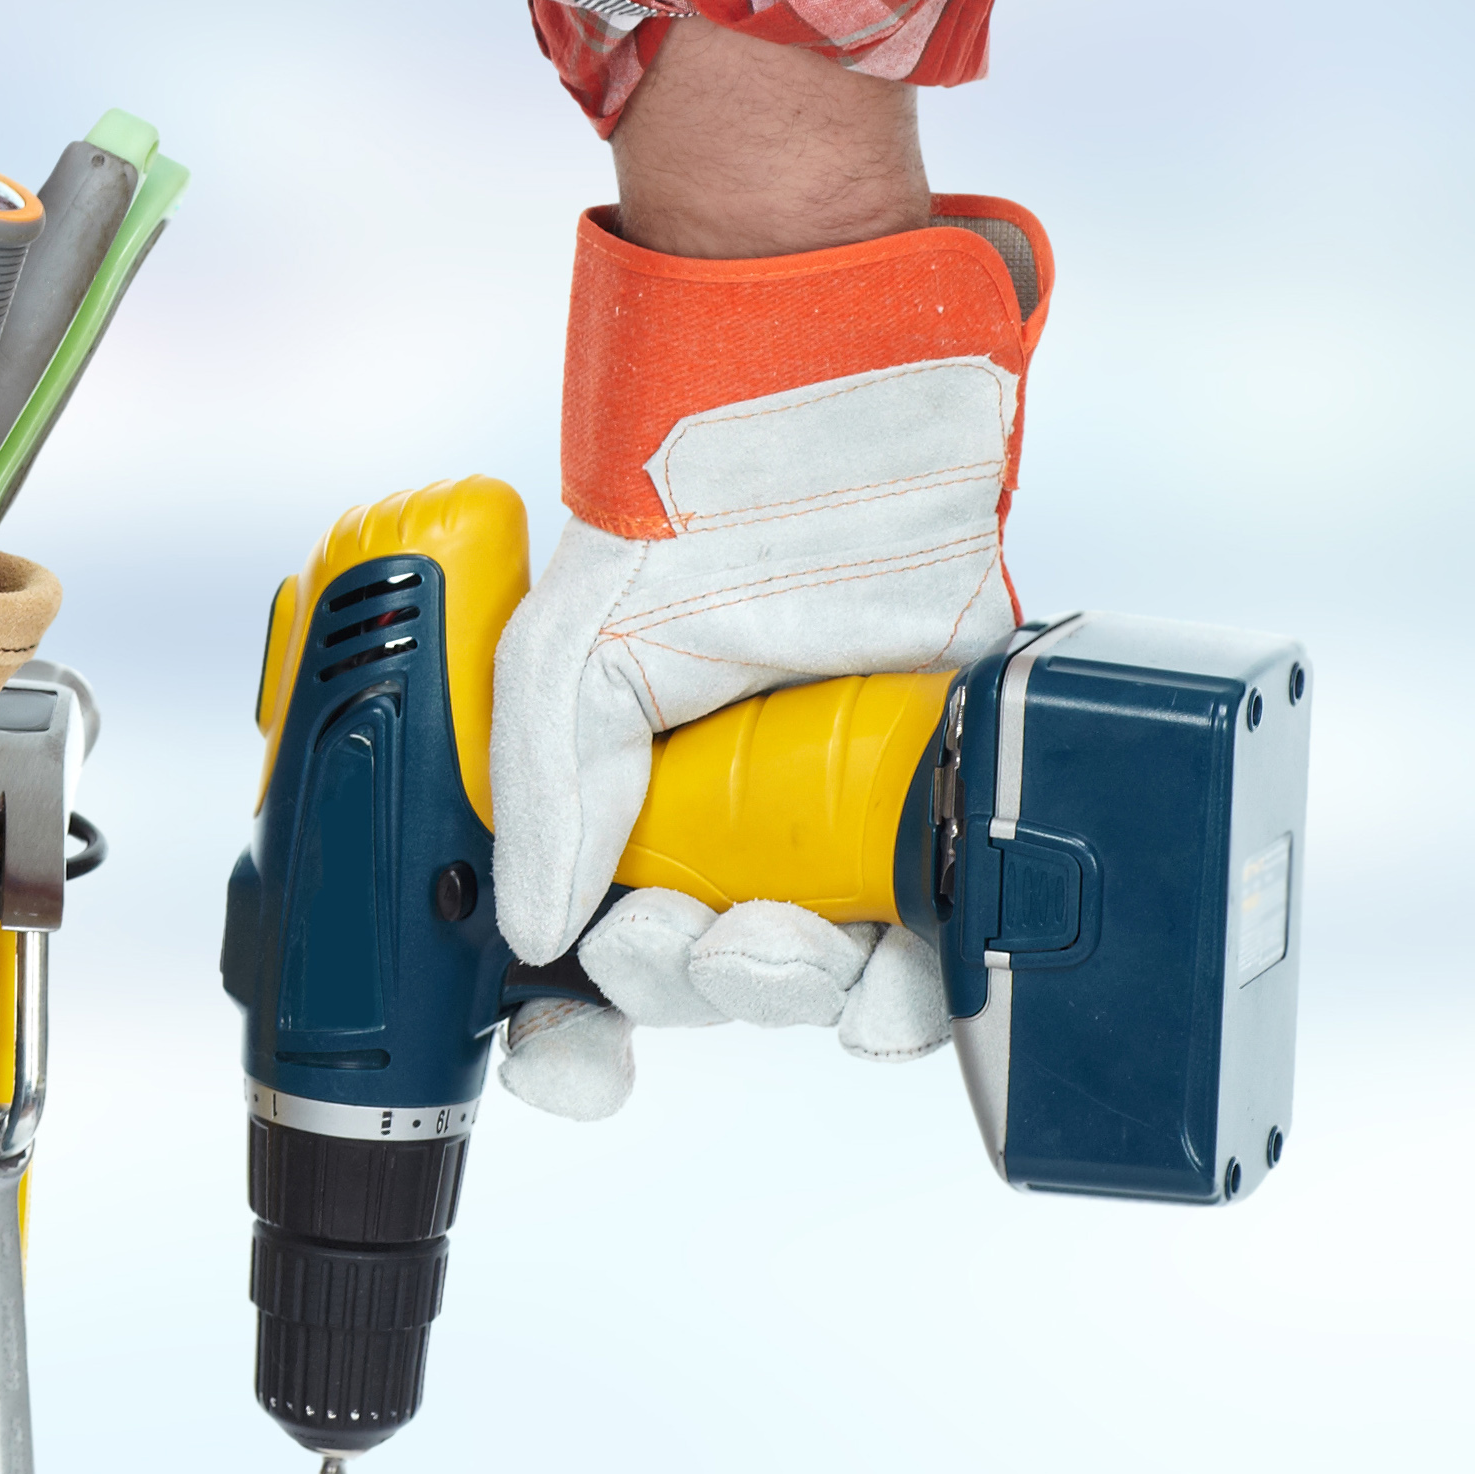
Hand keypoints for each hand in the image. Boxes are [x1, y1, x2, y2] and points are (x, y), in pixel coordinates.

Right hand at [487, 28, 1041, 1120]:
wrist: (842, 414)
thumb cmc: (694, 507)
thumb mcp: (569, 648)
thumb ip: (544, 795)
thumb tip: (534, 938)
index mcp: (614, 794)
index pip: (573, 958)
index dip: (562, 1033)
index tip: (567, 1060)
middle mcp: (720, 821)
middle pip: (697, 984)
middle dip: (689, 988)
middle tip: (690, 938)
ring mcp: (832, 818)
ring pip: (816, 984)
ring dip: (797, 997)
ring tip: (797, 945)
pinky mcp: (940, 804)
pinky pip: (936, 946)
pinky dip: (921, 988)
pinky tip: (896, 971)